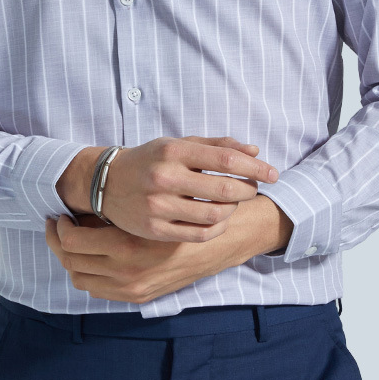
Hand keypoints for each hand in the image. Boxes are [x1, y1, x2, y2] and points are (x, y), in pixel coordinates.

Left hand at [45, 207, 264, 304]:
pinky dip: (87, 274)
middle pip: (71, 262)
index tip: (59, 215)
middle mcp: (125, 272)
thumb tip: (79, 207)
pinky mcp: (140, 297)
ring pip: (81, 279)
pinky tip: (90, 256)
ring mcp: (132, 288)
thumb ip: (115, 208)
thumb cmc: (183, 211)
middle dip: (57, 242)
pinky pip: (98, 290)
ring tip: (70, 240)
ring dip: (70, 259)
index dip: (59, 228)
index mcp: (125, 246)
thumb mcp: (150, 202)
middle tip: (57, 225)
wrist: (219, 241)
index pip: (71, 242)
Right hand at [99, 135, 278, 243]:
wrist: (107, 183)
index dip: (255, 168)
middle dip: (249, 190)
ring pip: (214, 215)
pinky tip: (220, 219)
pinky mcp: (155, 229)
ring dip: (234, 210)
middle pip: (224, 189)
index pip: (226, 160)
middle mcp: (164, 178)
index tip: (272, 174)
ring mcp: (158, 206)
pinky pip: (198, 234)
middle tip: (254, 189)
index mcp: (173, 151)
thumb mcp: (178, 145)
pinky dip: (217, 228)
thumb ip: (216, 146)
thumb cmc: (150, 160)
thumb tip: (254, 152)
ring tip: (235, 203)